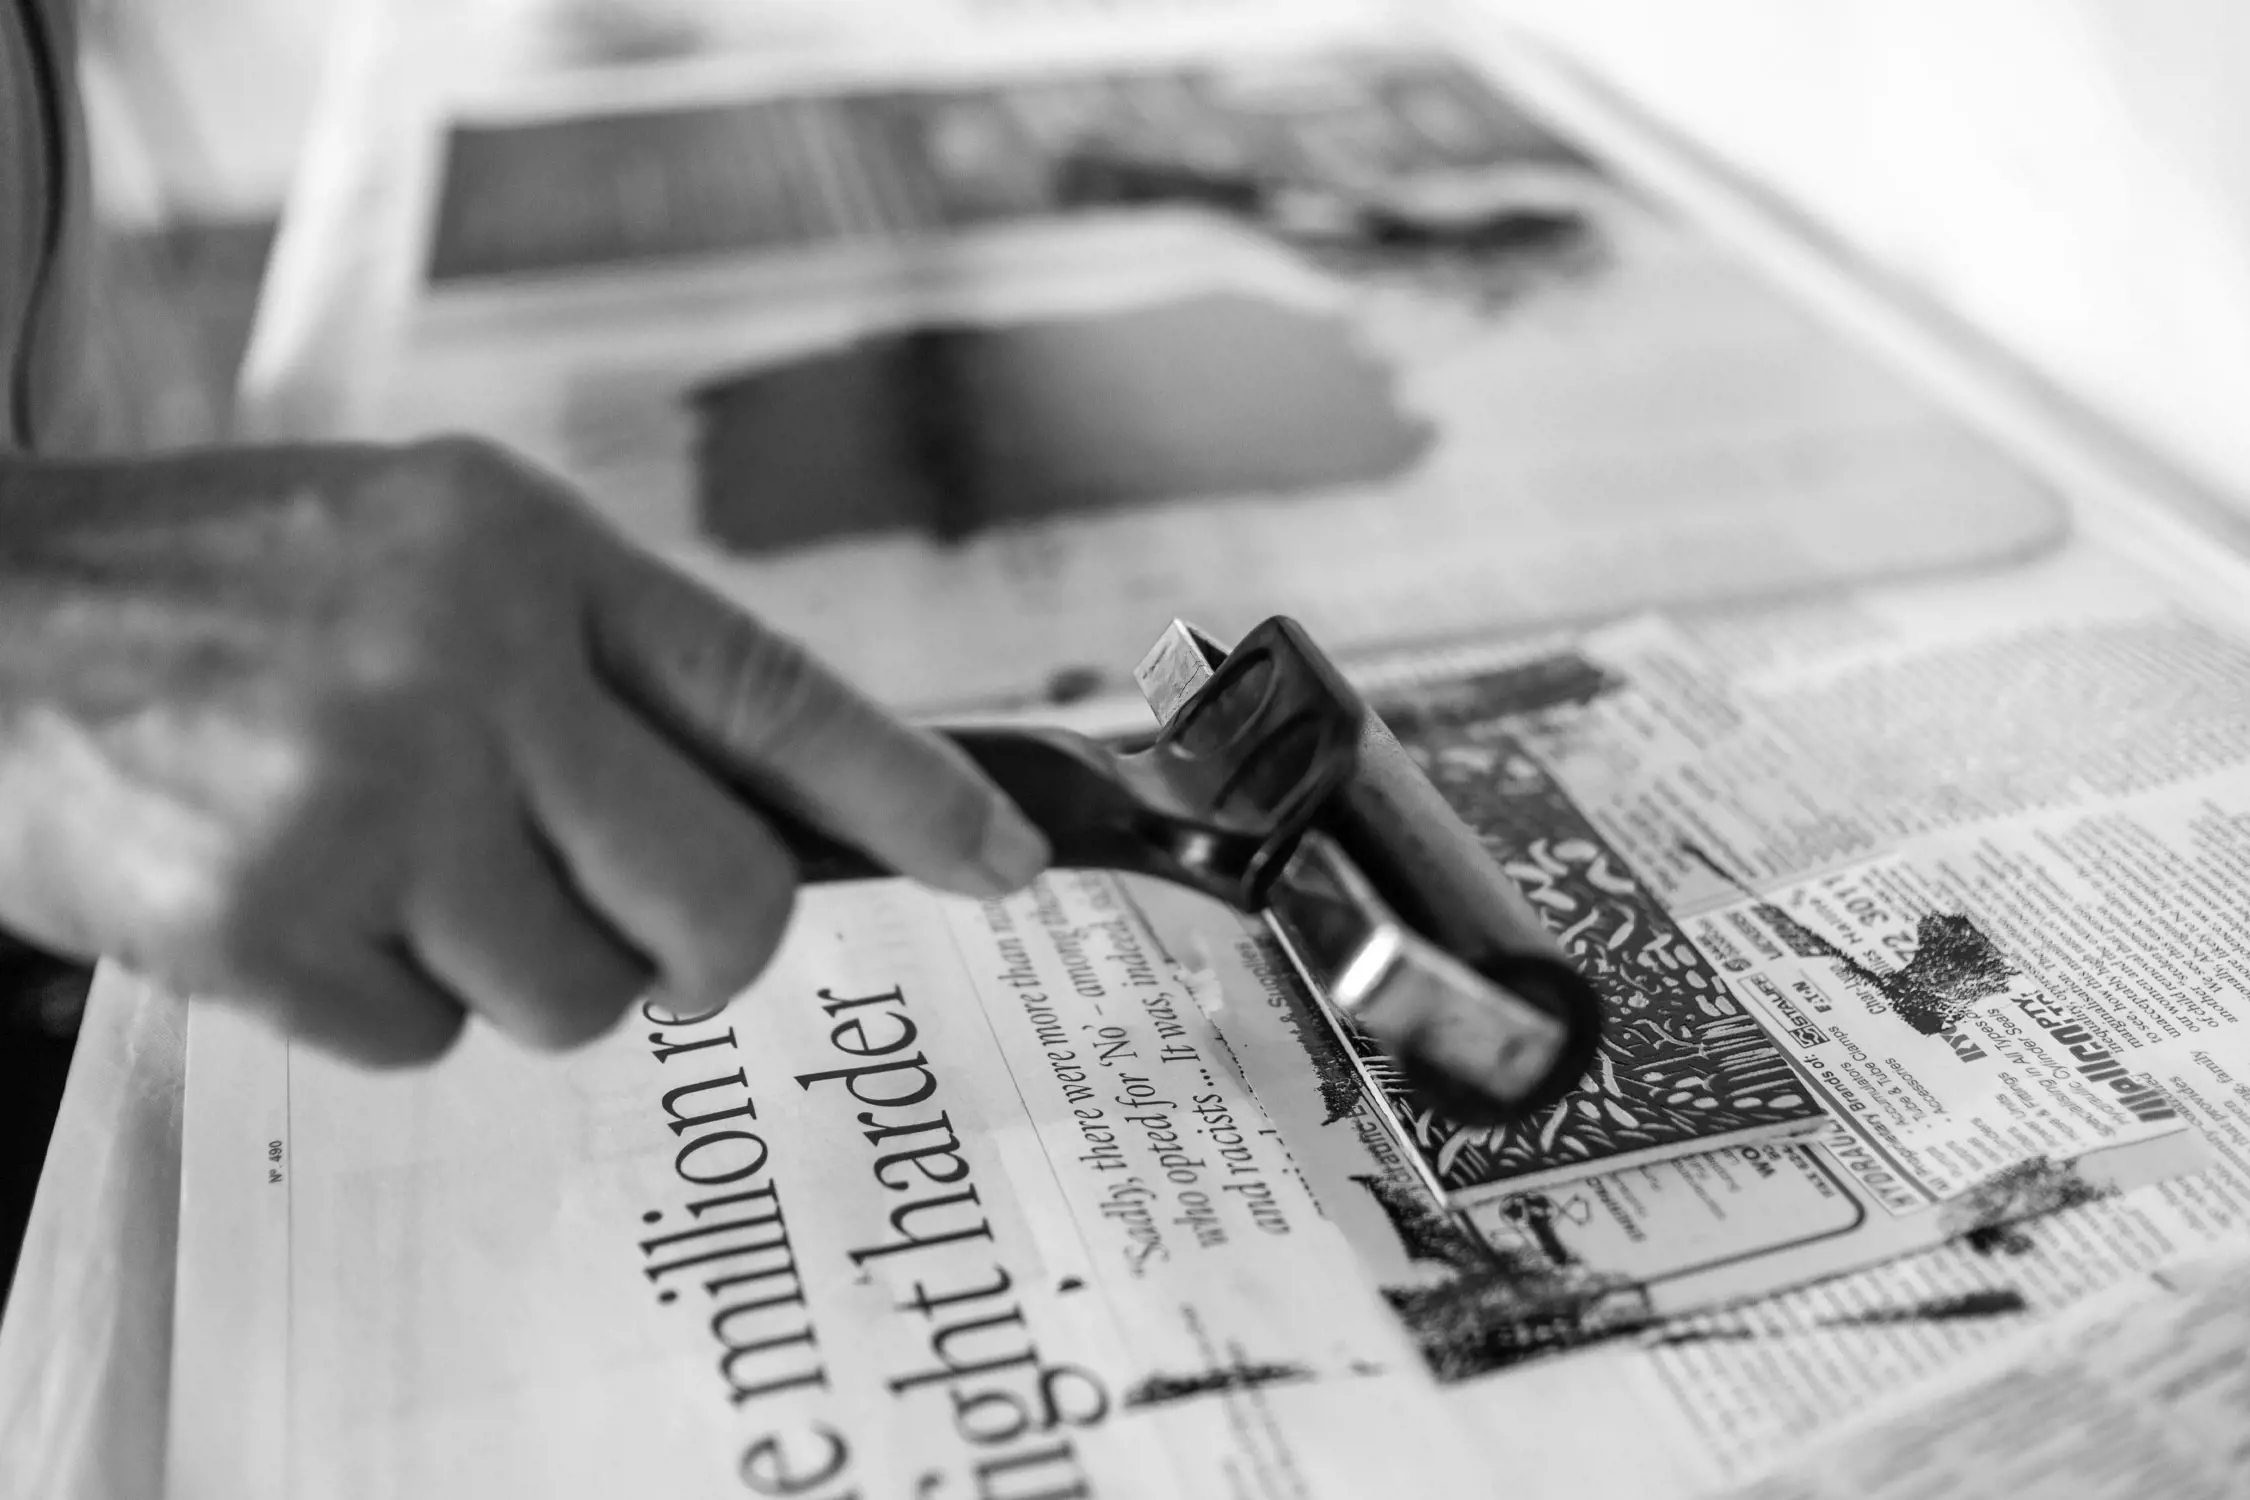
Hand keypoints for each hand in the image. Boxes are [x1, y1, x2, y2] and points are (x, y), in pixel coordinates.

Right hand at [0, 437, 1048, 1063]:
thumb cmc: (228, 591)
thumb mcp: (437, 552)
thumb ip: (603, 664)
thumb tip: (776, 809)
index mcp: (528, 553)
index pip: (773, 689)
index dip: (911, 791)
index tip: (1002, 862)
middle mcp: (466, 668)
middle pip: (719, 900)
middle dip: (702, 947)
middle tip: (639, 922)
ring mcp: (366, 803)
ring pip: (577, 996)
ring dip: (513, 962)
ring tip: (400, 860)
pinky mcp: (266, 927)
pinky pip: (428, 1043)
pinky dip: (384, 999)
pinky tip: (306, 895)